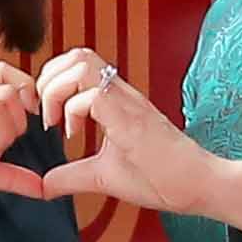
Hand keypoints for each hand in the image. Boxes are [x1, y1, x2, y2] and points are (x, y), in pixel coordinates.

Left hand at [36, 49, 241, 230]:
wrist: (198, 187)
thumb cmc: (160, 178)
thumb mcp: (102, 177)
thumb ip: (71, 177)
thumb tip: (43, 186)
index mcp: (116, 101)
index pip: (79, 63)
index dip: (52, 80)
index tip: (47, 114)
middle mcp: (122, 95)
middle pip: (78, 54)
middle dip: (49, 78)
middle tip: (46, 112)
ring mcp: (128, 104)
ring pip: (82, 65)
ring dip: (58, 88)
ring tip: (56, 119)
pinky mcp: (132, 120)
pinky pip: (93, 96)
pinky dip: (72, 110)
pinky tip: (72, 133)